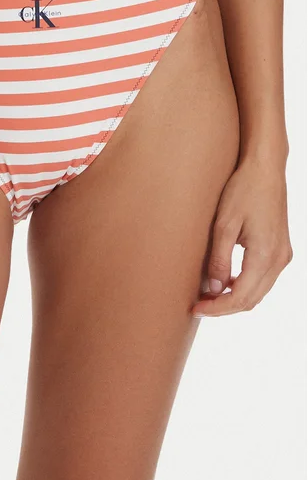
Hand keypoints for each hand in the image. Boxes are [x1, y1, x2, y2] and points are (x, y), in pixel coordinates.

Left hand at [192, 157, 292, 316]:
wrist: (265, 169)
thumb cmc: (242, 191)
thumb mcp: (224, 224)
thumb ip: (219, 260)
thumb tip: (214, 290)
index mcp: (265, 255)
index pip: (240, 297)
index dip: (217, 308)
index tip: (196, 309)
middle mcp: (279, 260)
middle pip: (251, 300)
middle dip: (224, 307)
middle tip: (198, 306)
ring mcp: (283, 255)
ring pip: (258, 291)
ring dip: (234, 298)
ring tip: (208, 295)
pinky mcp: (281, 249)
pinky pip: (263, 278)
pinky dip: (244, 285)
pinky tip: (225, 280)